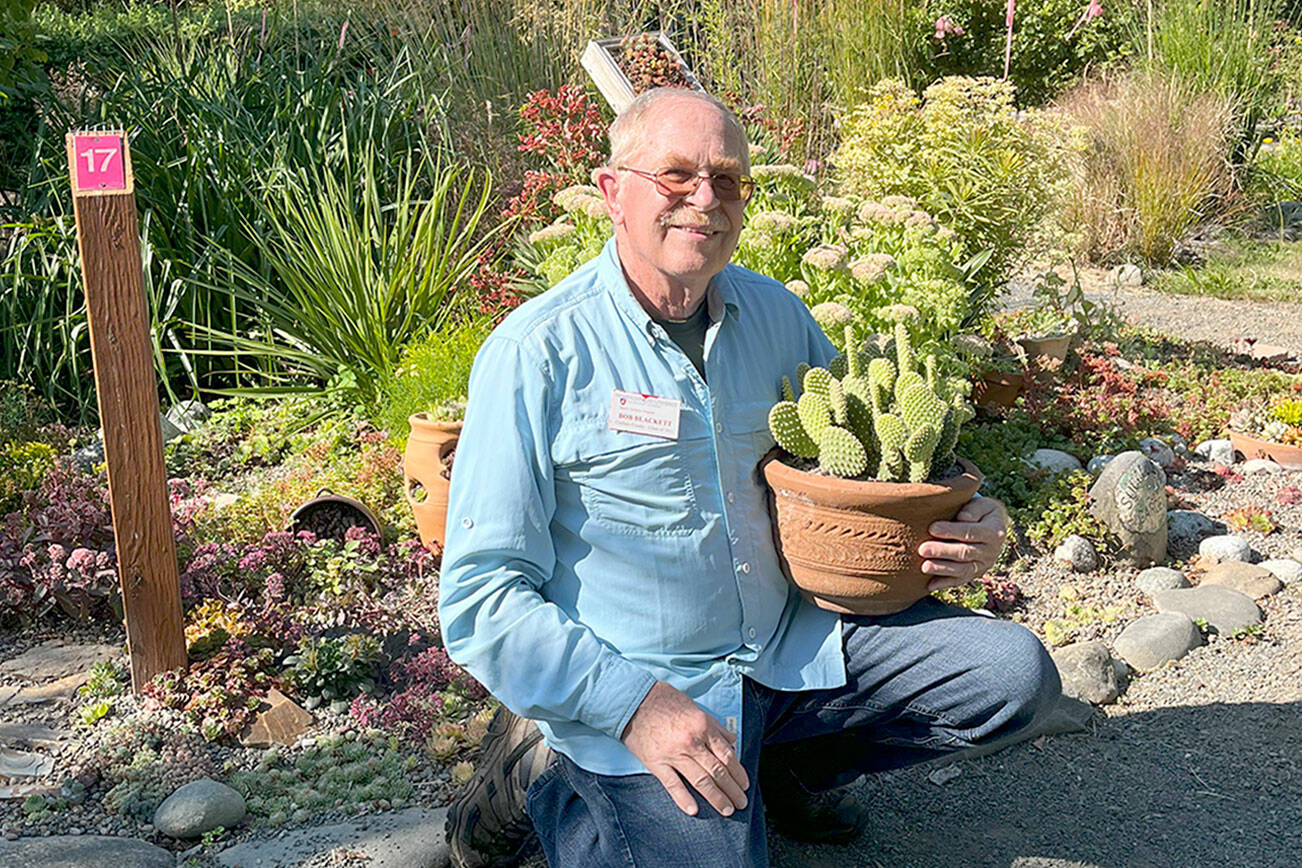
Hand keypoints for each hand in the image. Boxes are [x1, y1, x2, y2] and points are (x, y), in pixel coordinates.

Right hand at [621, 681, 749, 816]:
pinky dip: (683, 798)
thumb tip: (732, 741)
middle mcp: (691, 742)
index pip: (727, 755)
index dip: (738, 772)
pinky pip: (672, 784)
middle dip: (732, 789)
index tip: (744, 784)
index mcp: (703, 727)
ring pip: (700, 780)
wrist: (634, 700)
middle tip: (741, 802)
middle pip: (718, 771)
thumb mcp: (696, 708)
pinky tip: (694, 810)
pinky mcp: (656, 763)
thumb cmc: (665, 701)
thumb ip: (715, 726)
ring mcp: (673, 754)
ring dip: (716, 797)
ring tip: (727, 810)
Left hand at [918, 496, 1007, 591]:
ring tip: (924, 567)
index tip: (932, 528)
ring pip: (962, 570)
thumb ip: (973, 510)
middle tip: (923, 549)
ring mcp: (983, 565)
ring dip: (942, 569)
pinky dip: (944, 584)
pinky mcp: (975, 574)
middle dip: (942, 552)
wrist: (993, 528)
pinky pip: (960, 580)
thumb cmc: (981, 513)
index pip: (971, 532)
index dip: (951, 531)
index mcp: (994, 532)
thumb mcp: (983, 505)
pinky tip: (930, 585)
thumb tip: (962, 518)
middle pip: (965, 553)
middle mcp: (991, 552)